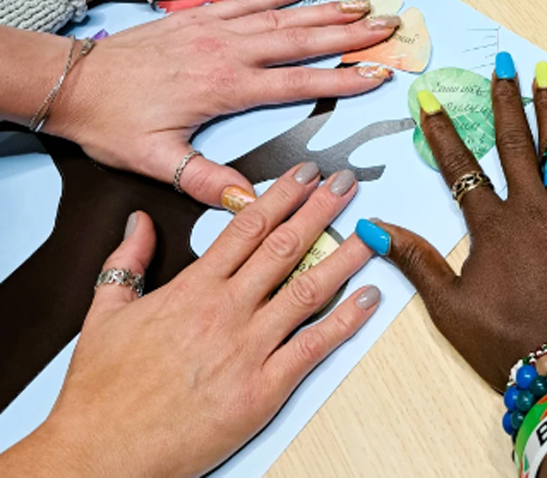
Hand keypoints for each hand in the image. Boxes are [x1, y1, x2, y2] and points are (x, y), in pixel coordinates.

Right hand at [1, 167, 378, 477]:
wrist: (98, 457)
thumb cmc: (100, 392)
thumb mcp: (104, 314)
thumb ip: (126, 261)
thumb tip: (139, 221)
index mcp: (193, 289)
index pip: (248, 227)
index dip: (282, 195)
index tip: (305, 173)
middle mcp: (225, 311)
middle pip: (285, 246)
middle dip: (320, 209)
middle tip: (345, 183)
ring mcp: (247, 350)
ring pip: (307, 289)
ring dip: (344, 256)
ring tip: (372, 231)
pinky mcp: (261, 390)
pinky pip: (313, 347)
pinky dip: (345, 321)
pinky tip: (368, 299)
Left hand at [44, 0, 398, 204]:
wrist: (75, 81)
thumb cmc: (114, 122)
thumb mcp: (155, 160)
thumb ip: (204, 179)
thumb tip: (249, 202)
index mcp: (226, 87)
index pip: (298, 82)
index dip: (343, 78)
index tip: (379, 74)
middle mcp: (229, 52)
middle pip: (303, 40)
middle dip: (351, 35)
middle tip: (390, 26)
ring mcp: (216, 29)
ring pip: (283, 17)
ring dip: (326, 10)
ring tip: (363, 5)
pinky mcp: (201, 17)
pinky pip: (248, 0)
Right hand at [356, 57, 546, 388]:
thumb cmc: (510, 345)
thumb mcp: (451, 308)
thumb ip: (416, 260)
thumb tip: (373, 226)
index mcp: (493, 225)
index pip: (460, 166)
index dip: (441, 131)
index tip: (428, 99)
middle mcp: (532, 207)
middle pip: (513, 141)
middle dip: (504, 98)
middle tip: (502, 63)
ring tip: (543, 71)